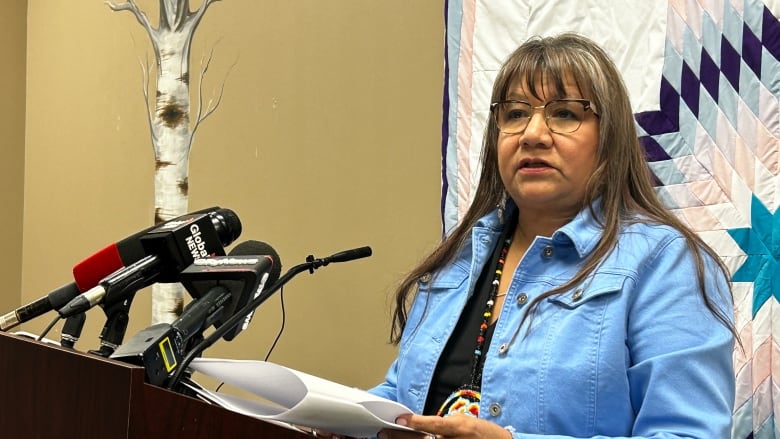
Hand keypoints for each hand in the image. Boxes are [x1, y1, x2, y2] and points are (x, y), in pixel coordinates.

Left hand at [378, 413, 511, 438]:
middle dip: (401, 437)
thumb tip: (417, 425)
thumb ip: (441, 425)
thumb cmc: (479, 432)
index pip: (434, 425)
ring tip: (388, 438)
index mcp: (459, 428)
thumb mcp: (462, 422)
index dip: (416, 422)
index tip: (400, 419)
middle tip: (384, 432)